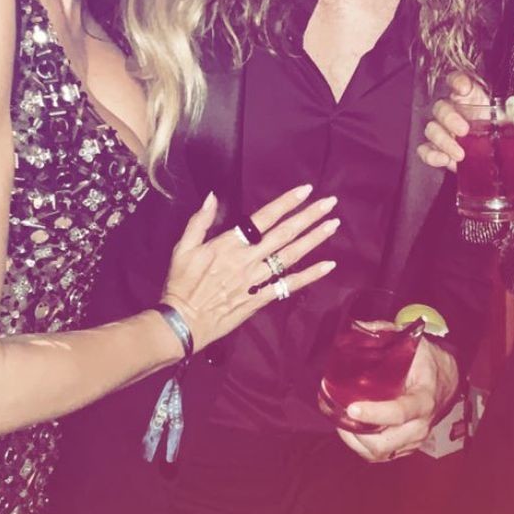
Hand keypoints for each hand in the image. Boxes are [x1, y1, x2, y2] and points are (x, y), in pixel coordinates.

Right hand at [160, 184, 339, 353]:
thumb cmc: (181, 284)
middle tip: (330, 203)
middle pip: (284, 234)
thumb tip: (212, 196)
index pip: (263, 218)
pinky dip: (309, 276)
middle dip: (308, 216)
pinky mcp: (260, 299)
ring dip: (314, 240)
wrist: (182, 323)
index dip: (285, 202)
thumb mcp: (182, 249)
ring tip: (333, 225)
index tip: (305, 189)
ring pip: (290, 256)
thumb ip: (198, 221)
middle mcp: (247, 260)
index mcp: (229, 244)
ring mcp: (256, 280)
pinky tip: (328, 266)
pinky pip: (288, 286)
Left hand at [336, 337, 459, 463]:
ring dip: (356, 442)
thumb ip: (386, 333)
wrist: (446, 382)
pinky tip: (352, 430)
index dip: (375, 414)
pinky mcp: (407, 446)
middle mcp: (421, 424)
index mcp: (423, 399)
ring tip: (341, 424)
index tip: (352, 407)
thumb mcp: (412, 342)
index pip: (399, 413)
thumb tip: (359, 327)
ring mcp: (415, 439)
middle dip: (357, 434)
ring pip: (380, 453)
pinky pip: (382, 455)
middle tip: (339, 416)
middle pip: (386, 443)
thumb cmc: (425, 362)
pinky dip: (362, 447)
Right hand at [418, 71, 513, 171]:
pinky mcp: (439, 150)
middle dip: (449, 118)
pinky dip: (431, 156)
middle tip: (463, 130)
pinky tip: (444, 162)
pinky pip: (425, 150)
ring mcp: (444, 131)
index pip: (458, 81)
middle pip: (441, 107)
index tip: (462, 87)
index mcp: (472, 99)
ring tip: (459, 154)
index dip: (456, 81)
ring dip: (442, 140)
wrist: (493, 152)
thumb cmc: (501, 128)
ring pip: (431, 128)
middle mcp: (455, 112)